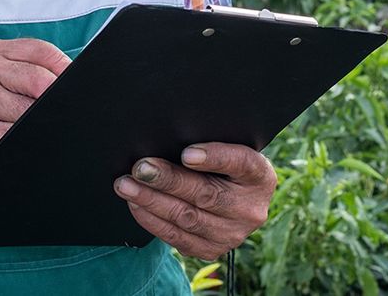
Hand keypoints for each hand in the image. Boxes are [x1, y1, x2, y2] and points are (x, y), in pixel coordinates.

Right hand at [0, 38, 69, 217]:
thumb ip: (22, 74)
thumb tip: (72, 80)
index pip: (38, 50)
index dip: (63, 69)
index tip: (76, 87)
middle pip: (39, 80)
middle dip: (53, 103)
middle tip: (57, 119)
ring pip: (31, 112)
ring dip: (39, 129)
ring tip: (26, 137)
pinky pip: (18, 140)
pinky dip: (28, 148)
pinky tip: (22, 154)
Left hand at [113, 143, 276, 259]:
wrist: (235, 198)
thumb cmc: (224, 165)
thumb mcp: (229, 148)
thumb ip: (208, 146)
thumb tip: (167, 138)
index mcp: (260, 176)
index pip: (241, 163)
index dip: (214, 157)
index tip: (187, 153)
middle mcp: (250, 208)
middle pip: (206, 194)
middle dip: (168, 180)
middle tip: (140, 167)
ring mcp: (233, 234)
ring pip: (187, 218)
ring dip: (152, 201)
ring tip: (127, 185)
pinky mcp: (212, 249)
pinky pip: (177, 237)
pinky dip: (152, 220)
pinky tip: (136, 204)